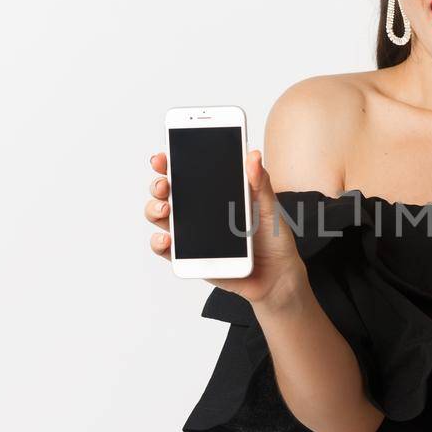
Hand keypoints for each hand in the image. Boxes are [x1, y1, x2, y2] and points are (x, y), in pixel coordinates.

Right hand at [145, 148, 307, 303]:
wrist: (278, 275)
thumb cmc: (273, 238)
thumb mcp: (269, 207)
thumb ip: (260, 182)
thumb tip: (253, 155)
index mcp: (215, 192)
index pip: (187, 172)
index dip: (170, 163)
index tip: (163, 156)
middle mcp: (198, 211)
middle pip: (167, 193)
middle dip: (158, 184)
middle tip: (164, 184)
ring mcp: (191, 234)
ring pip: (161, 217)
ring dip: (154, 210)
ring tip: (165, 208)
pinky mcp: (191, 257)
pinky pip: (167, 250)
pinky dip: (159, 243)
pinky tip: (166, 239)